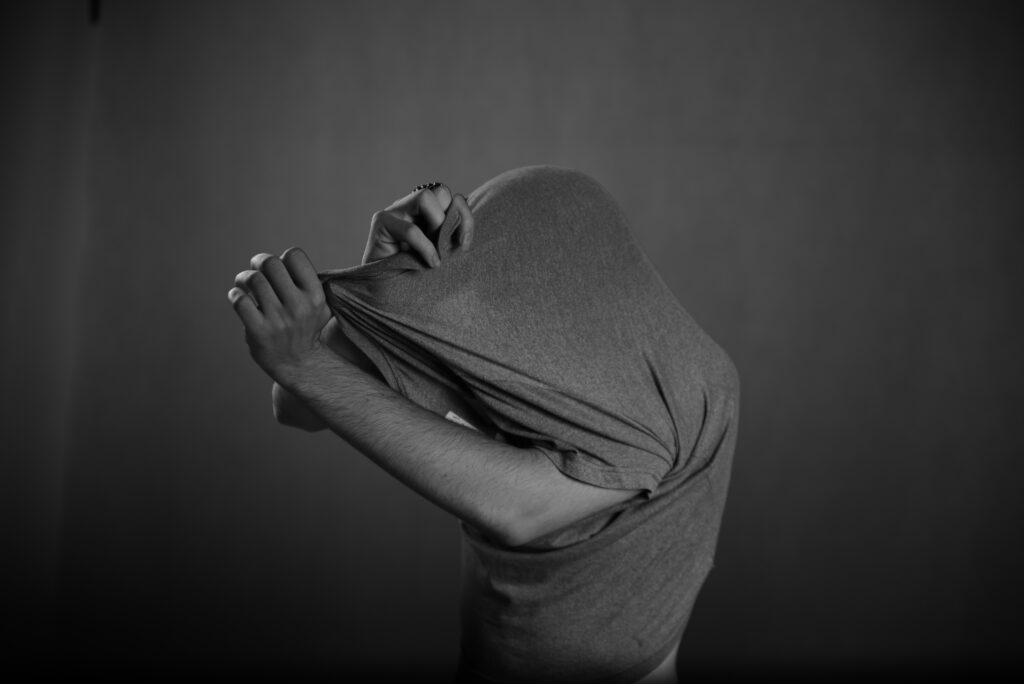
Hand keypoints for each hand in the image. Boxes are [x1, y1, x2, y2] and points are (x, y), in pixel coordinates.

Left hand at [227, 247, 332, 385]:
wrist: (299, 364)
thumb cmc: (305, 327)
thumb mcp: (320, 305)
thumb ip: (307, 281)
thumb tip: (280, 258)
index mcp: (315, 296)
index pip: (294, 255)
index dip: (283, 258)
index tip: (280, 270)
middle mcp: (299, 306)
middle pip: (270, 262)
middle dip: (259, 262)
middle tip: (257, 271)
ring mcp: (278, 320)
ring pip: (253, 279)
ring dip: (244, 278)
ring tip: (245, 285)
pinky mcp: (259, 332)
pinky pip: (239, 300)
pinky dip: (235, 294)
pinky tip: (240, 298)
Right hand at [362, 183, 473, 265]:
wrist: (384, 293)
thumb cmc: (414, 276)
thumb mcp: (441, 256)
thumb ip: (450, 240)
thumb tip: (466, 234)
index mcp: (424, 212)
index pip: (450, 197)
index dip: (464, 215)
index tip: (465, 243)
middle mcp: (409, 207)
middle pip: (441, 191)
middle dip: (453, 217)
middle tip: (453, 245)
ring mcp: (394, 212)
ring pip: (425, 197)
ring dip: (439, 224)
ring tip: (438, 251)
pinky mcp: (381, 223)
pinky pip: (411, 229)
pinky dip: (426, 247)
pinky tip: (431, 263)